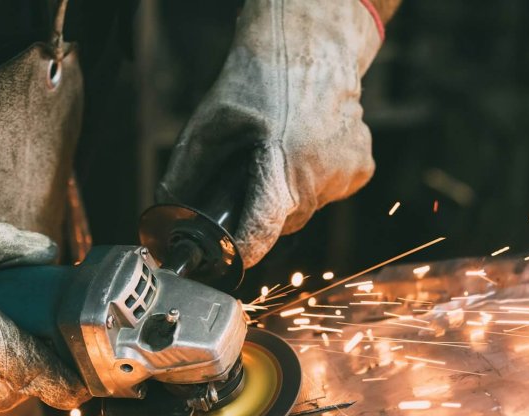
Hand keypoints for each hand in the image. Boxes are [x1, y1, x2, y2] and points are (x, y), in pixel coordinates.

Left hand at [158, 0, 383, 266]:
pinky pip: (329, 194)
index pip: (261, 232)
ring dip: (286, 195)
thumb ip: (185, 174)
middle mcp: (318, 175)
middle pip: (281, 225)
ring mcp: (345, 174)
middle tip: (249, 177)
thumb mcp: (209, 124)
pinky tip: (305, 148)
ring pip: (304, 211)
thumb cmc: (257, 80)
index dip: (239, 251)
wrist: (311, 46)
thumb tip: (166, 213)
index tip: (224, 255)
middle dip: (261, 212)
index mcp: (281, 164)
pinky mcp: (361, 169)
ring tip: (278, 152)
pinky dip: (313, 181)